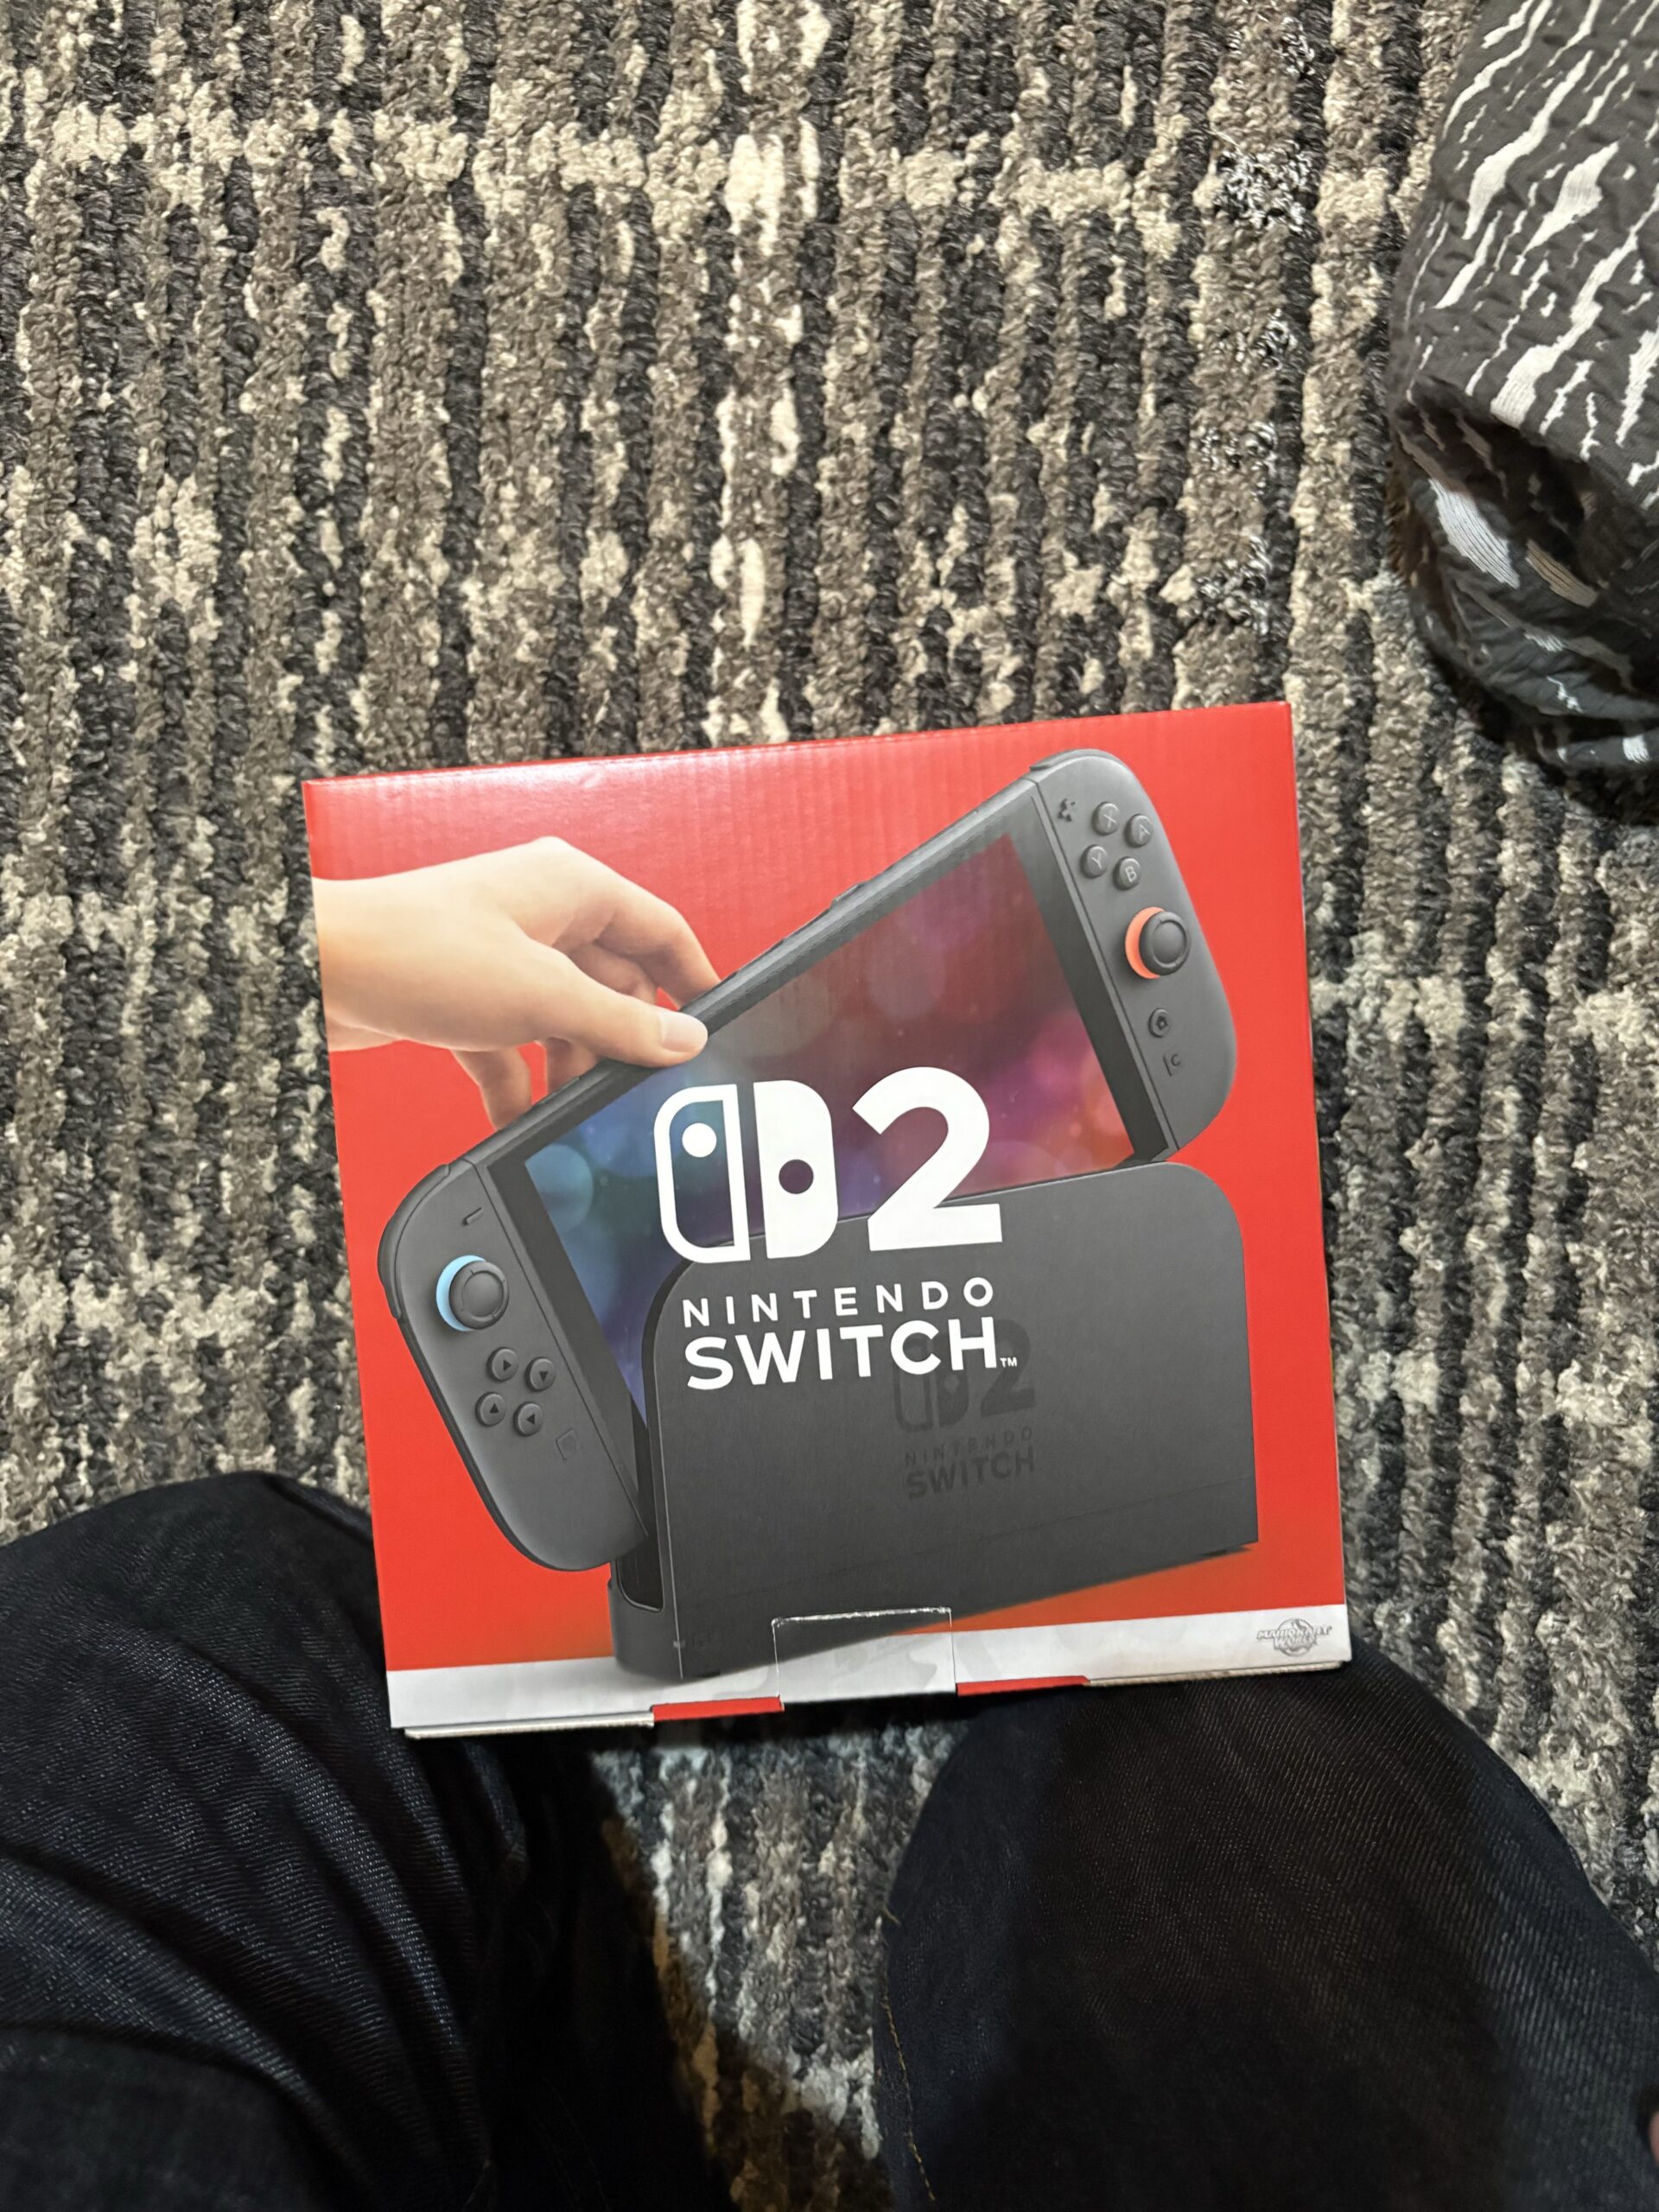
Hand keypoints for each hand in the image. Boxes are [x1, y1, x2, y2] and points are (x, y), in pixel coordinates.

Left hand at [313, 838, 717, 1128]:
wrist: (313, 971)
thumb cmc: (413, 950)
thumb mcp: (540, 996)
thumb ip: (620, 1024)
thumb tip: (683, 1039)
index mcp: (571, 888)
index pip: (660, 931)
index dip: (695, 979)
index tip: (717, 1026)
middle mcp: (541, 916)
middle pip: (614, 986)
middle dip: (623, 1042)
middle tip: (642, 1094)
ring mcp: (502, 958)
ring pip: (565, 1022)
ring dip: (570, 1070)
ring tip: (580, 1117)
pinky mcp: (464, 998)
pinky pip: (513, 1049)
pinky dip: (519, 1087)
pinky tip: (522, 1124)